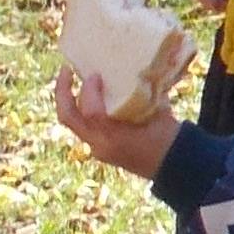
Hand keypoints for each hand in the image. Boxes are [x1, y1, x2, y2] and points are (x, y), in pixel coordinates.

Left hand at [53, 65, 176, 180]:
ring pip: (72, 122)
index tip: (96, 75)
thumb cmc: (167, 134)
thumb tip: (130, 70)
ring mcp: (96, 147)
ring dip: (68, 99)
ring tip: (71, 79)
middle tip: (66, 70)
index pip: (92, 113)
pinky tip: (86, 94)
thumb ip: (139, 93)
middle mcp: (99, 144)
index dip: (90, 90)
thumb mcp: (156, 110)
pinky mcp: (97, 147)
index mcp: (115, 137)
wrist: (170, 163)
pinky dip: (80, 107)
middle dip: (62, 91)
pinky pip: (81, 125)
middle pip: (68, 117)